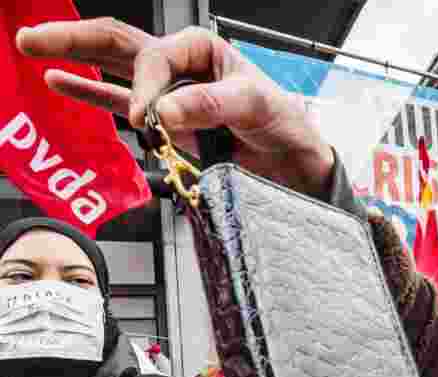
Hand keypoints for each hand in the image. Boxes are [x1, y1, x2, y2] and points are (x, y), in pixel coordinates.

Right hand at [16, 18, 333, 197]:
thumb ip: (211, 105)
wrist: (294, 165)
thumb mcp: (256, 107)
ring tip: (30, 48)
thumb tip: (165, 110)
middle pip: (118, 44)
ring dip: (72, 58)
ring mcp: (169, 94)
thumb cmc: (284, 126)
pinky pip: (119, 104)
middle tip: (32, 38)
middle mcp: (181, 66)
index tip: (148, 120)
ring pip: (112, 68)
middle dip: (74, 39)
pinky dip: (89, 94)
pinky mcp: (166, 124)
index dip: (143, 86)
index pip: (154, 55)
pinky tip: (58, 83)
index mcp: (201, 50)